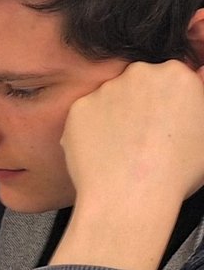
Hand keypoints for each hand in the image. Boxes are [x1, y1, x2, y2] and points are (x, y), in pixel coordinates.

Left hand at [61, 60, 203, 207]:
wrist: (129, 196)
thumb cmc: (177, 171)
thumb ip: (201, 95)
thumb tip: (199, 73)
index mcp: (176, 75)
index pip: (171, 78)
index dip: (168, 102)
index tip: (167, 122)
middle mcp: (138, 74)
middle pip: (139, 83)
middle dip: (141, 104)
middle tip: (145, 137)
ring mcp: (105, 90)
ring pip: (111, 99)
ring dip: (116, 116)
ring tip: (125, 150)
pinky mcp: (78, 108)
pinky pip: (87, 116)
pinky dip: (92, 130)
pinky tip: (104, 152)